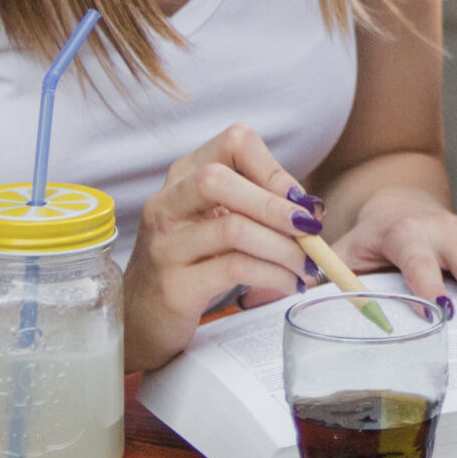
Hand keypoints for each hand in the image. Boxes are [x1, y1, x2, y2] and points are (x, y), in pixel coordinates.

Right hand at [123, 124, 327, 371]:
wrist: (144, 315)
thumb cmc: (193, 261)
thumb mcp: (220, 221)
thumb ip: (259, 206)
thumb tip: (312, 208)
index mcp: (185, 175)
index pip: (234, 142)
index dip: (274, 169)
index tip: (302, 201)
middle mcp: (168, 203)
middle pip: (219, 180)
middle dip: (275, 205)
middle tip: (311, 230)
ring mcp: (165, 244)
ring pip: (232, 228)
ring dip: (283, 248)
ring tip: (307, 266)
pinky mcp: (174, 284)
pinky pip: (233, 268)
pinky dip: (273, 275)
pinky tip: (290, 284)